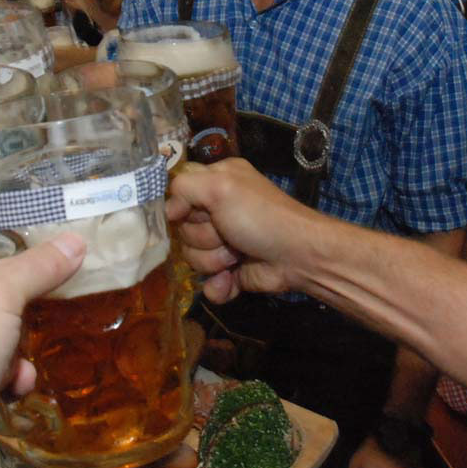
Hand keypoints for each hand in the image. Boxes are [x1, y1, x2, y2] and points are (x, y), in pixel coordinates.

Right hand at [166, 159, 322, 302]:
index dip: (184, 210)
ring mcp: (223, 243)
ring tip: (238, 255)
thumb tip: (168, 212)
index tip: (199, 213)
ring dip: (214, 260)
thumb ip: (184, 188)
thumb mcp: (222, 186)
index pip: (178, 195)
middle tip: (229, 233)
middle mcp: (218, 210)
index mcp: (216, 182)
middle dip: (204, 237)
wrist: (298, 256)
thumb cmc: (261, 216)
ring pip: (192, 258)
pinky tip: (231, 279)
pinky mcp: (230, 272)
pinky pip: (207, 283)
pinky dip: (219, 285)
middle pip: (183, 231)